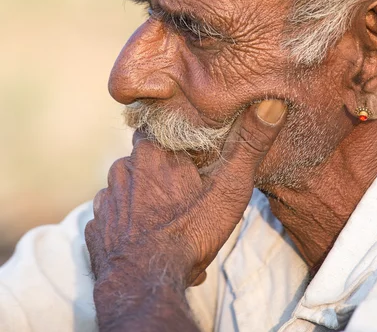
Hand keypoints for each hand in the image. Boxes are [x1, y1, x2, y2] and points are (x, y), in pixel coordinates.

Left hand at [85, 99, 285, 327]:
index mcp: (154, 151)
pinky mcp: (94, 226)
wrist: (145, 283)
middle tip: (186, 202)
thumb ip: (249, 146)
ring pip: (129, 188)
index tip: (191, 162)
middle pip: (146, 160)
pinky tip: (145, 240)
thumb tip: (271, 103)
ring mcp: (106, 197)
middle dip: (163, 177)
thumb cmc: (189, 234)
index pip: (161, 131)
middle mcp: (124, 167)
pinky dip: (126, 225)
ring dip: (145, 202)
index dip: (177, 145)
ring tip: (169, 225)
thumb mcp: (229, 189)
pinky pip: (112, 216)